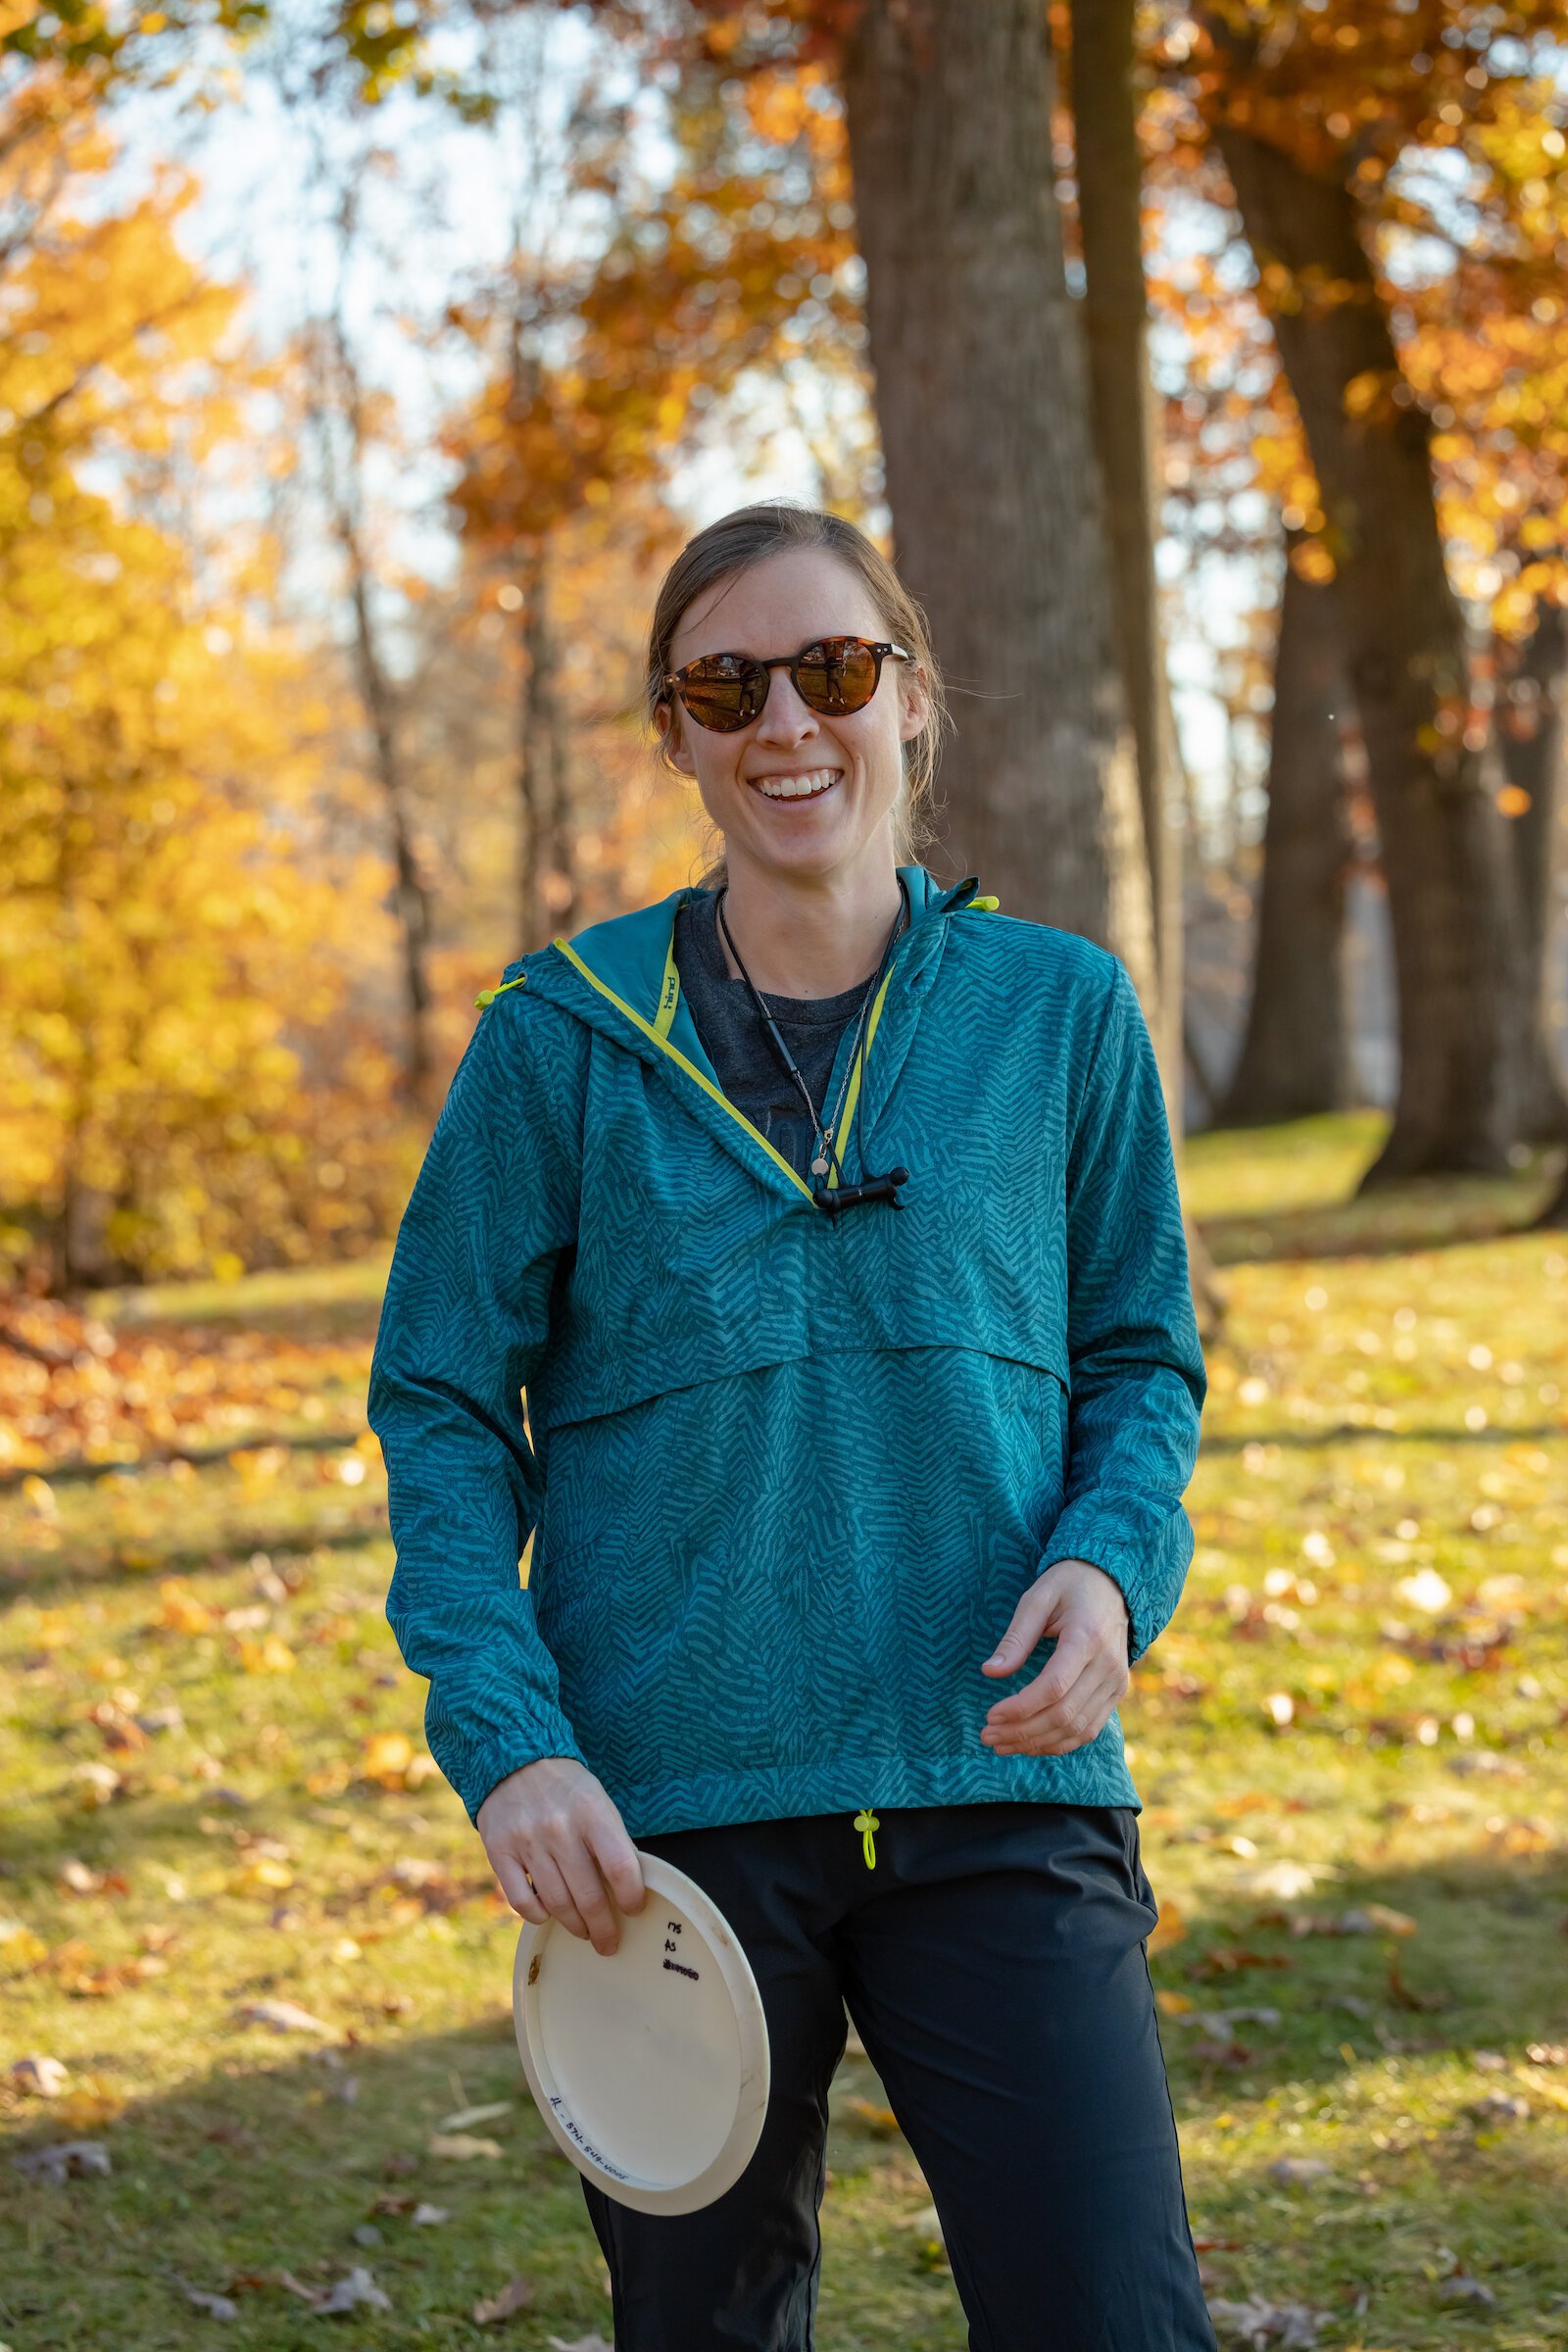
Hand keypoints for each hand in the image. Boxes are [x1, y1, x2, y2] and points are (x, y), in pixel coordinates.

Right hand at [476, 1756, 644, 1955]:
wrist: (514, 1760)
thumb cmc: (567, 1788)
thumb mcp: (599, 1802)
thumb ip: (612, 1841)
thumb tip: (629, 1889)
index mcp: (592, 1813)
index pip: (620, 1868)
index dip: (632, 1897)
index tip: (634, 1909)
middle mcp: (560, 1829)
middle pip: (589, 1896)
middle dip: (603, 1928)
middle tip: (609, 1942)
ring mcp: (527, 1842)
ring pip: (557, 1904)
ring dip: (575, 1926)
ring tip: (584, 1932)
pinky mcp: (500, 1852)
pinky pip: (521, 1901)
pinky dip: (538, 1916)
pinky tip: (548, 1914)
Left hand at [978, 1558, 1130, 1756]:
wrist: (1112, 1583)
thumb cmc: (1069, 1585)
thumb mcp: (1037, 1599)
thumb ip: (1015, 1637)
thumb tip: (989, 1672)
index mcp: (1087, 1637)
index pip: (1054, 1687)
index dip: (1020, 1708)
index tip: (990, 1715)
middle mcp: (1108, 1665)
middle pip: (1064, 1714)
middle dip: (1022, 1731)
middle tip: (987, 1735)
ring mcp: (1116, 1681)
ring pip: (1077, 1729)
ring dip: (1038, 1743)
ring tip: (1003, 1744)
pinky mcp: (1116, 1691)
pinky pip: (1090, 1729)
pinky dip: (1060, 1743)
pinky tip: (1032, 1744)